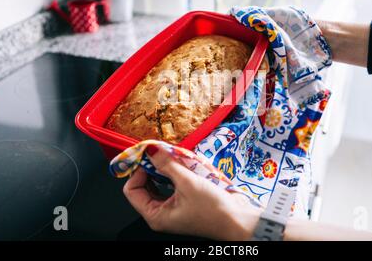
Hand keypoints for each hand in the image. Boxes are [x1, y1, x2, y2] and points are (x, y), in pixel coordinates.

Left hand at [123, 144, 261, 239]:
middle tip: (161, 152)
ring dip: (166, 167)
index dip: (137, 171)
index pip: (132, 190)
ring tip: (175, 157)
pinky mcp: (185, 200)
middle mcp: (162, 213)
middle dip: (153, 167)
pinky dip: (178, 171)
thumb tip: (151, 150)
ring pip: (161, 182)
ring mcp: (174, 206)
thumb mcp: (188, 183)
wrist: (239, 220)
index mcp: (155, 215)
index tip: (147, 156)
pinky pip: (174, 182)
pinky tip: (186, 163)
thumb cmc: (214, 210)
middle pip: (146, 185)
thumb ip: (168, 164)